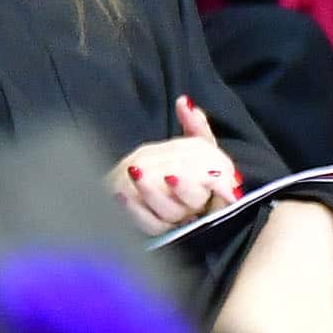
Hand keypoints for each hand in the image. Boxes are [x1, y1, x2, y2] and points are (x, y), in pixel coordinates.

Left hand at [109, 97, 245, 234]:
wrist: (164, 189)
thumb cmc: (189, 168)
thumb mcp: (199, 146)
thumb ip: (195, 126)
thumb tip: (184, 102)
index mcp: (212, 184)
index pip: (208, 186)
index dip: (192, 184)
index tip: (172, 175)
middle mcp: (197, 205)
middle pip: (190, 201)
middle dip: (176, 189)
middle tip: (156, 175)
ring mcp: (177, 219)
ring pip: (168, 213)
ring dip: (150, 195)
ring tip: (133, 175)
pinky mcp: (158, 229)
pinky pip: (149, 225)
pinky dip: (134, 211)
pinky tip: (120, 195)